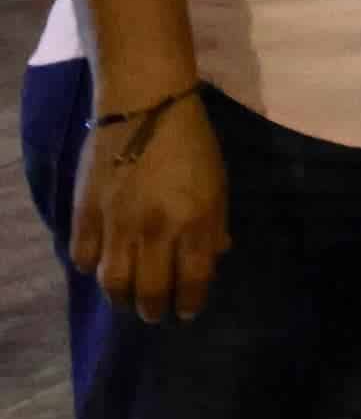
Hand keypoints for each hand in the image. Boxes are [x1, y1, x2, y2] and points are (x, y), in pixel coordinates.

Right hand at [71, 90, 228, 323]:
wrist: (146, 106)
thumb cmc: (192, 143)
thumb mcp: (218, 182)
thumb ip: (215, 224)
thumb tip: (216, 256)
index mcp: (196, 221)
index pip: (193, 280)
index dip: (189, 303)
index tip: (186, 312)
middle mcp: (157, 229)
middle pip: (150, 290)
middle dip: (153, 309)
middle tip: (153, 312)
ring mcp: (118, 223)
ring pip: (113, 283)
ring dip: (121, 298)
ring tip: (127, 299)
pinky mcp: (87, 213)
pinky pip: (83, 257)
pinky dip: (91, 267)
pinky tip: (100, 265)